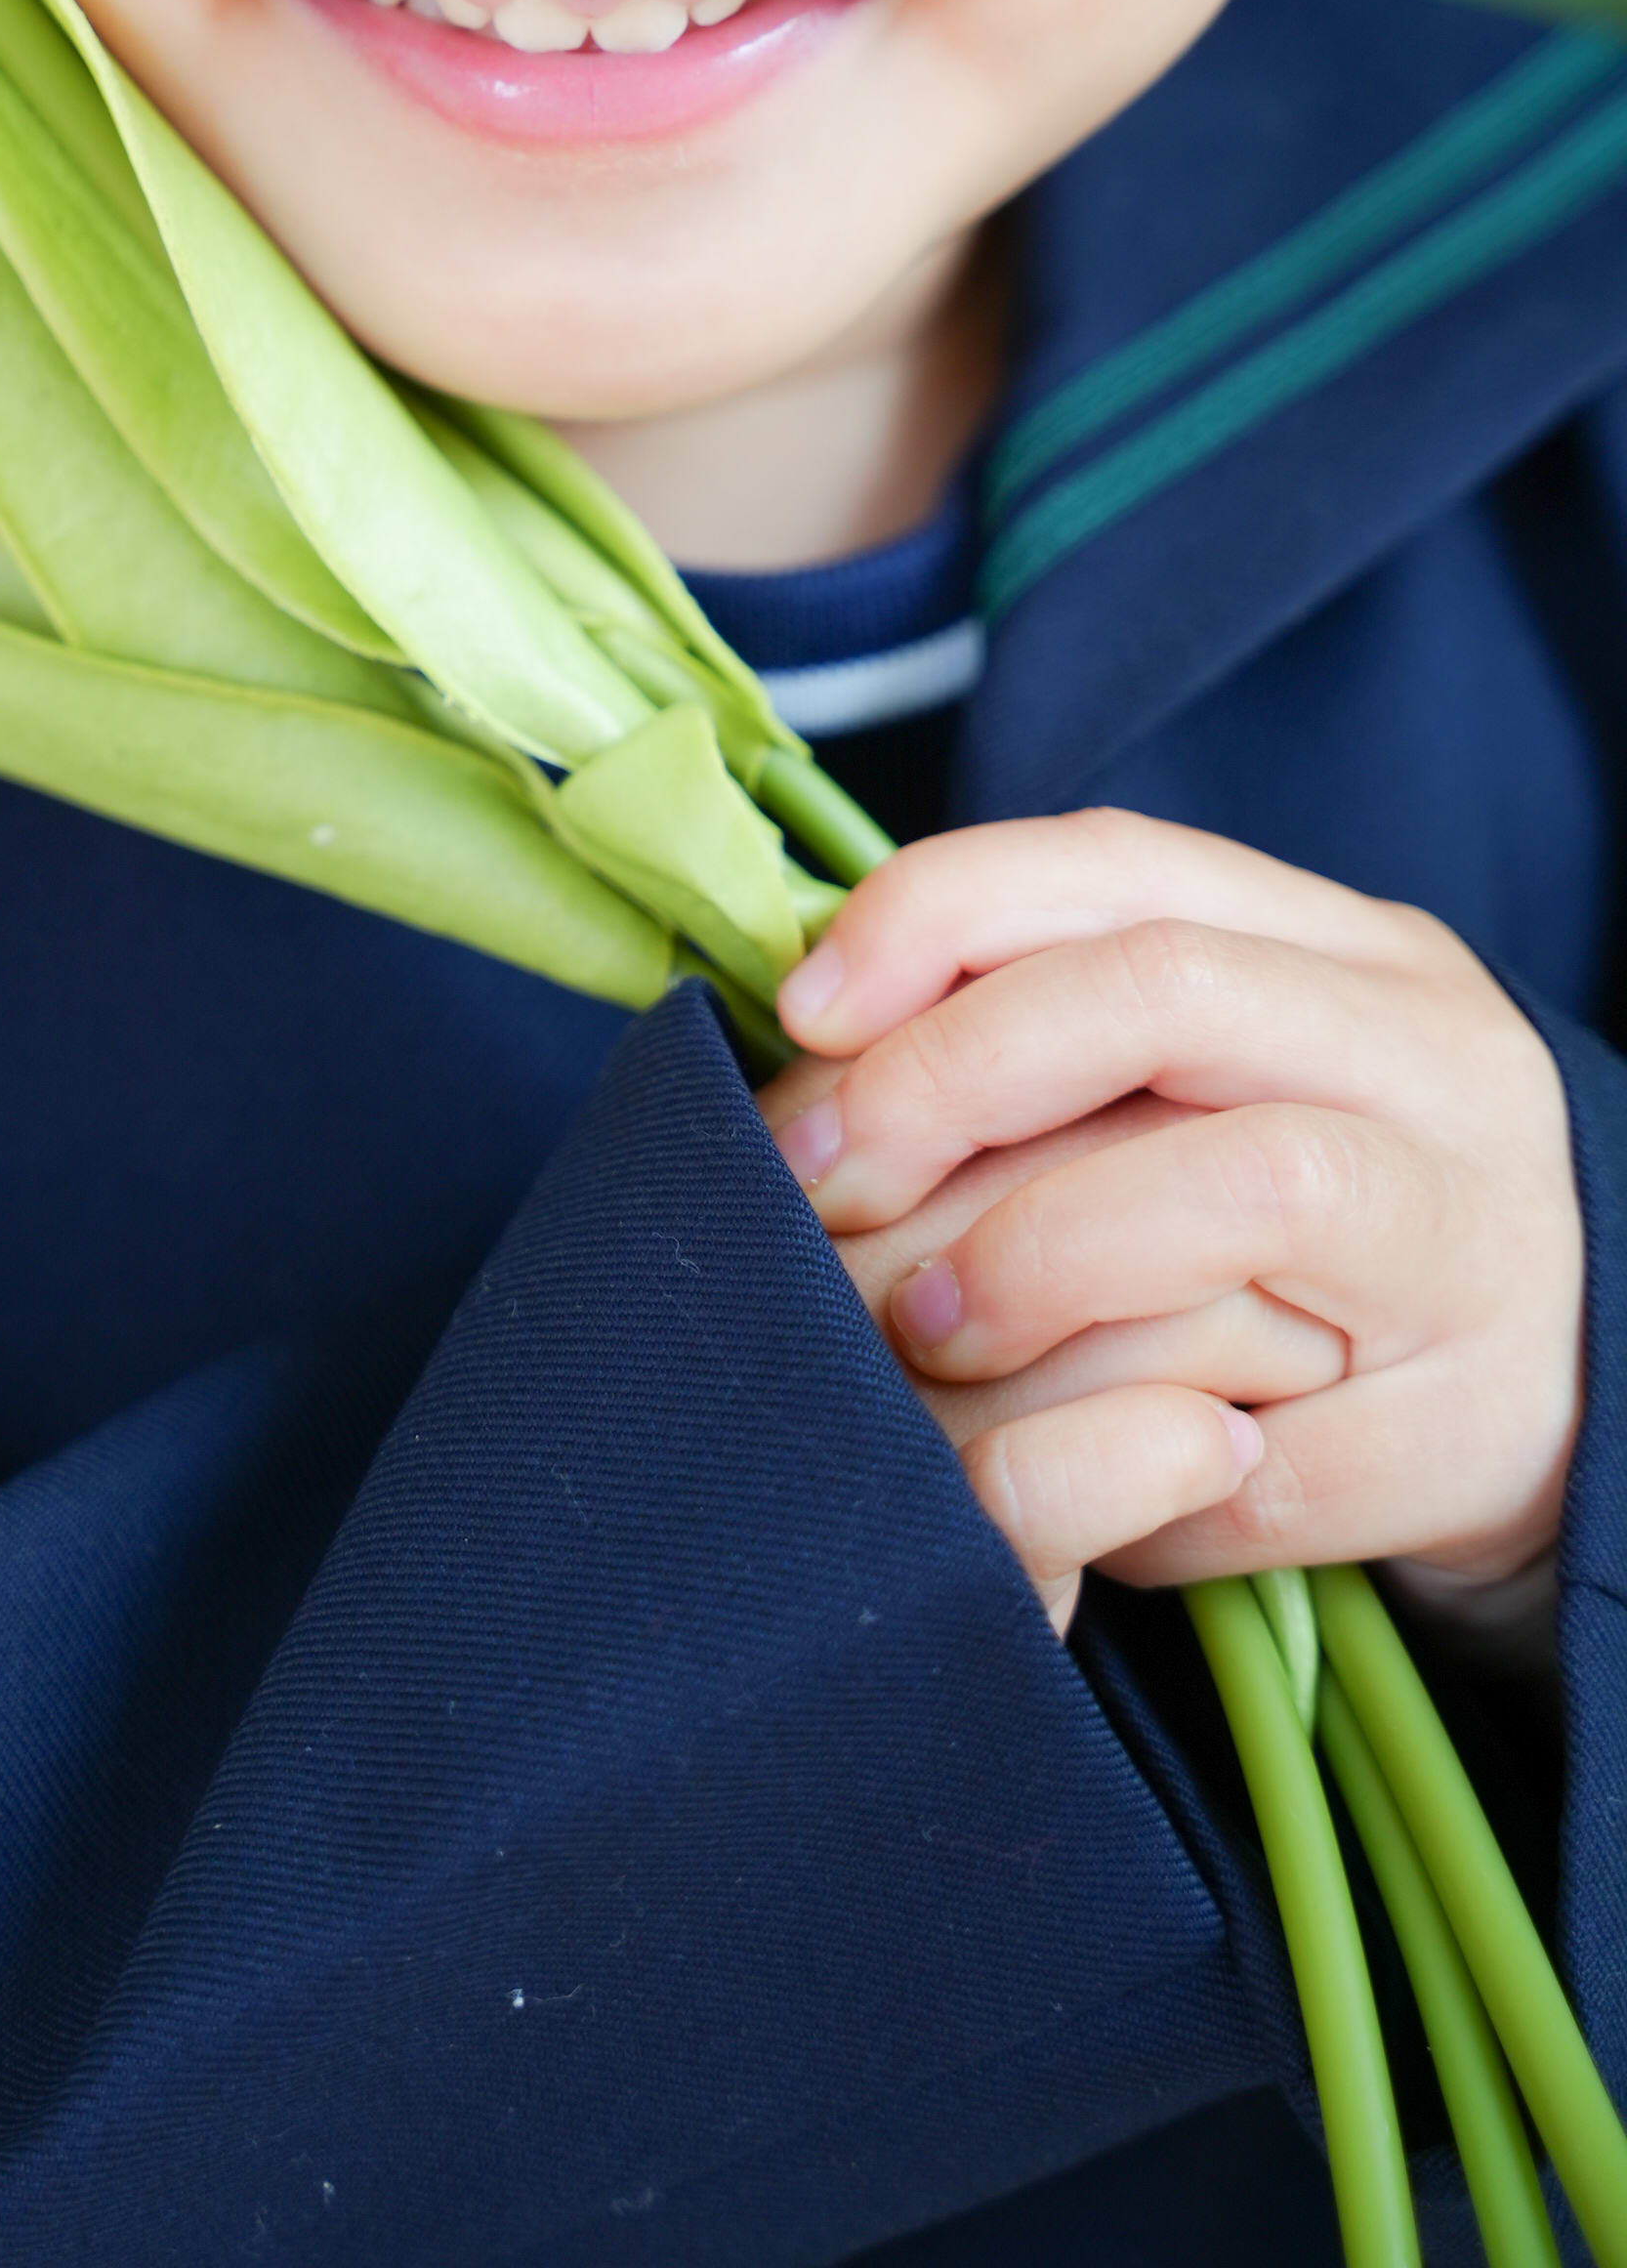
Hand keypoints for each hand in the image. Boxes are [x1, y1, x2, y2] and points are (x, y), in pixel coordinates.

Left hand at [755, 811, 1582, 1632]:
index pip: (1121, 867)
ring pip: (1244, 1189)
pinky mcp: (1481, 1432)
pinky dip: (1132, 1470)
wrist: (1588, 1388)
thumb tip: (812, 1040)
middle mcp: (1434, 1064)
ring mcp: (1478, 1243)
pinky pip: (1273, 1450)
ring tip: (923, 1331)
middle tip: (819, 1181)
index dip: (935, 916)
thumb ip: (1066, 1024)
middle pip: (1164, 993)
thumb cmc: (1331, 1213)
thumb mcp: (1235, 1079)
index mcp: (1353, 953)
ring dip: (1036, 1256)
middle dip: (951, 1075)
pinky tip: (1057, 1487)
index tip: (805, 1012)